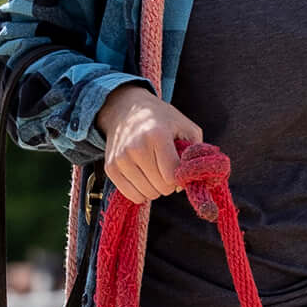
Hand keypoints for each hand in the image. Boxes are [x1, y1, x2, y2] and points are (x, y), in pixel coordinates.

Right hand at [95, 82, 203, 204]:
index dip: (180, 177)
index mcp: (157, 135)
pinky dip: (142, 192)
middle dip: (169, 183)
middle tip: (167, 169)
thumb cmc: (161, 120)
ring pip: (148, 194)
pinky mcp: (110, 168)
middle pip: (161, 187)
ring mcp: (121, 159)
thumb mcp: (185, 126)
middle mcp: (136, 147)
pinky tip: (144, 177)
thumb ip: (195, 152)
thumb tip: (186, 183)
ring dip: (156, 188)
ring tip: (155, 171)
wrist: (125, 110)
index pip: (173, 175)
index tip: (179, 168)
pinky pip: (132, 196)